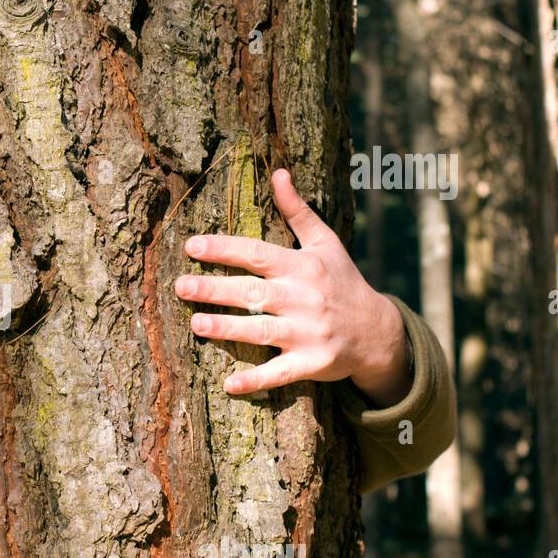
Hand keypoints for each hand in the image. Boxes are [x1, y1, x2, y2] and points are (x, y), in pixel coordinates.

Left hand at [174, 168, 411, 405]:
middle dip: (215, 289)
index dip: (224, 249)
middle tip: (180, 286)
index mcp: (303, 267)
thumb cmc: (342, 282)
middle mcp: (304, 298)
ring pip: (262, 331)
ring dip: (227, 329)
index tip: (191, 246)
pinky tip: (228, 385)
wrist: (378, 332)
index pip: (257, 254)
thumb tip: (277, 172)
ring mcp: (309, 333)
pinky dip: (255, 380)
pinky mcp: (312, 364)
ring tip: (196, 324)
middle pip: (253, 292)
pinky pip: (280, 373)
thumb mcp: (326, 244)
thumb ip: (298, 211)